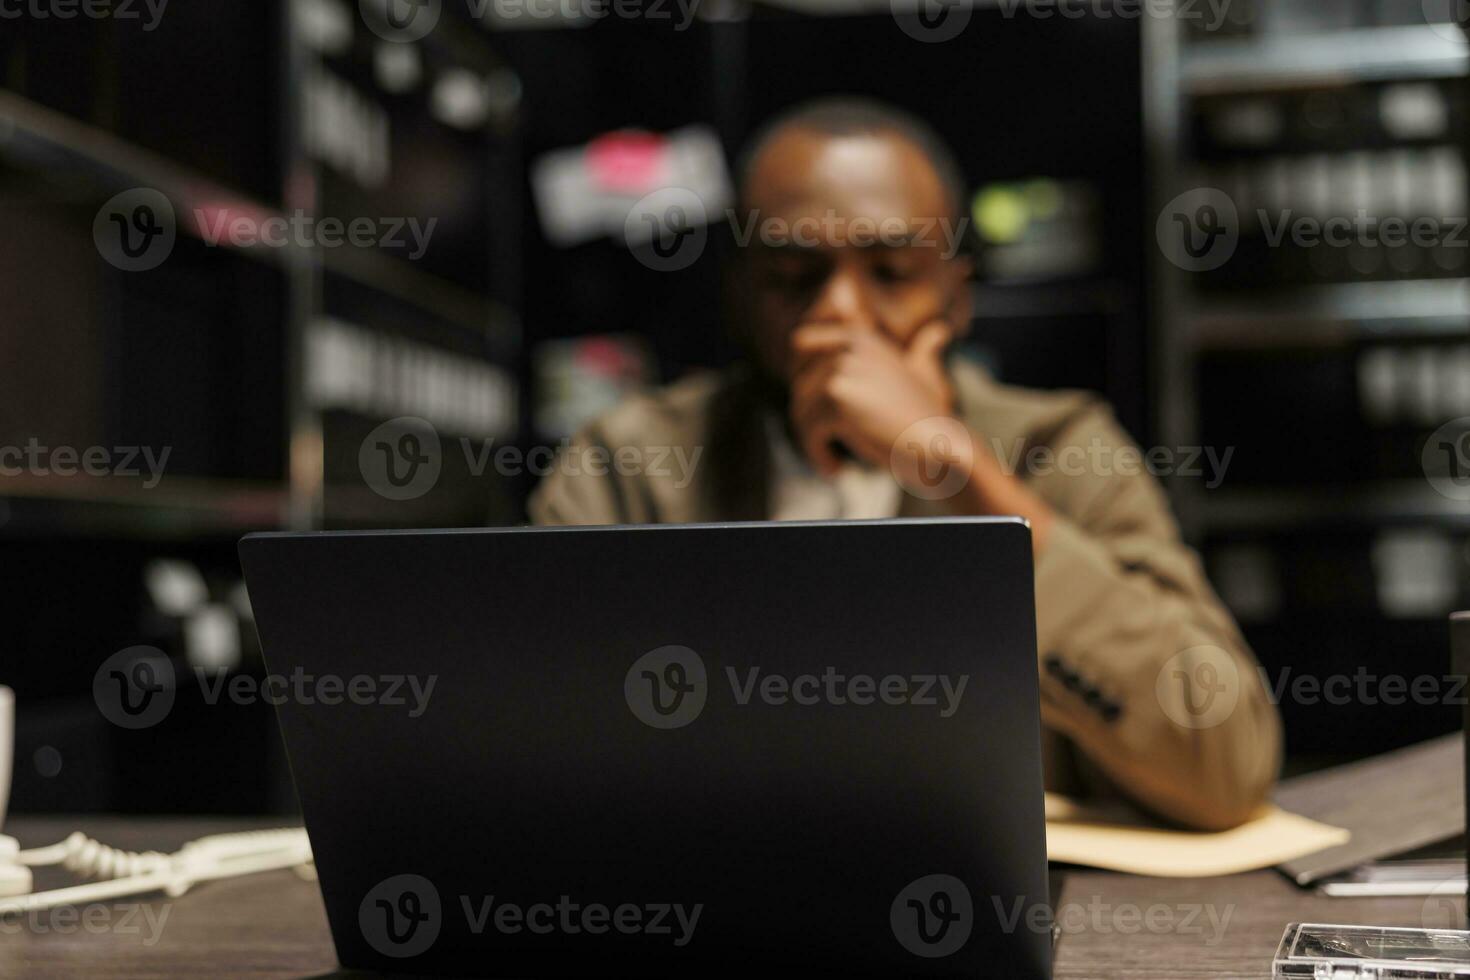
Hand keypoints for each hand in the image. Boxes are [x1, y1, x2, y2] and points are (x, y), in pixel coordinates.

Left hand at [788, 320, 954, 475]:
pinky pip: (809, 430)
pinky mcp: (838, 397)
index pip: (801, 342)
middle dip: (808, 418)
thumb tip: (938, 330)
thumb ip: (917, 349)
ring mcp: (843, 368)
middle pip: (799, 385)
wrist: (944, 443)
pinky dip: (818, 455)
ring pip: (801, 411)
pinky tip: (837, 468)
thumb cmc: (929, 417)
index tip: (814, 409)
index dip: (801, 377)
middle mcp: (850, 346)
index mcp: (860, 337)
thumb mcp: (919, 373)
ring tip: (833, 459)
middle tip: (825, 443)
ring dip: (813, 442)